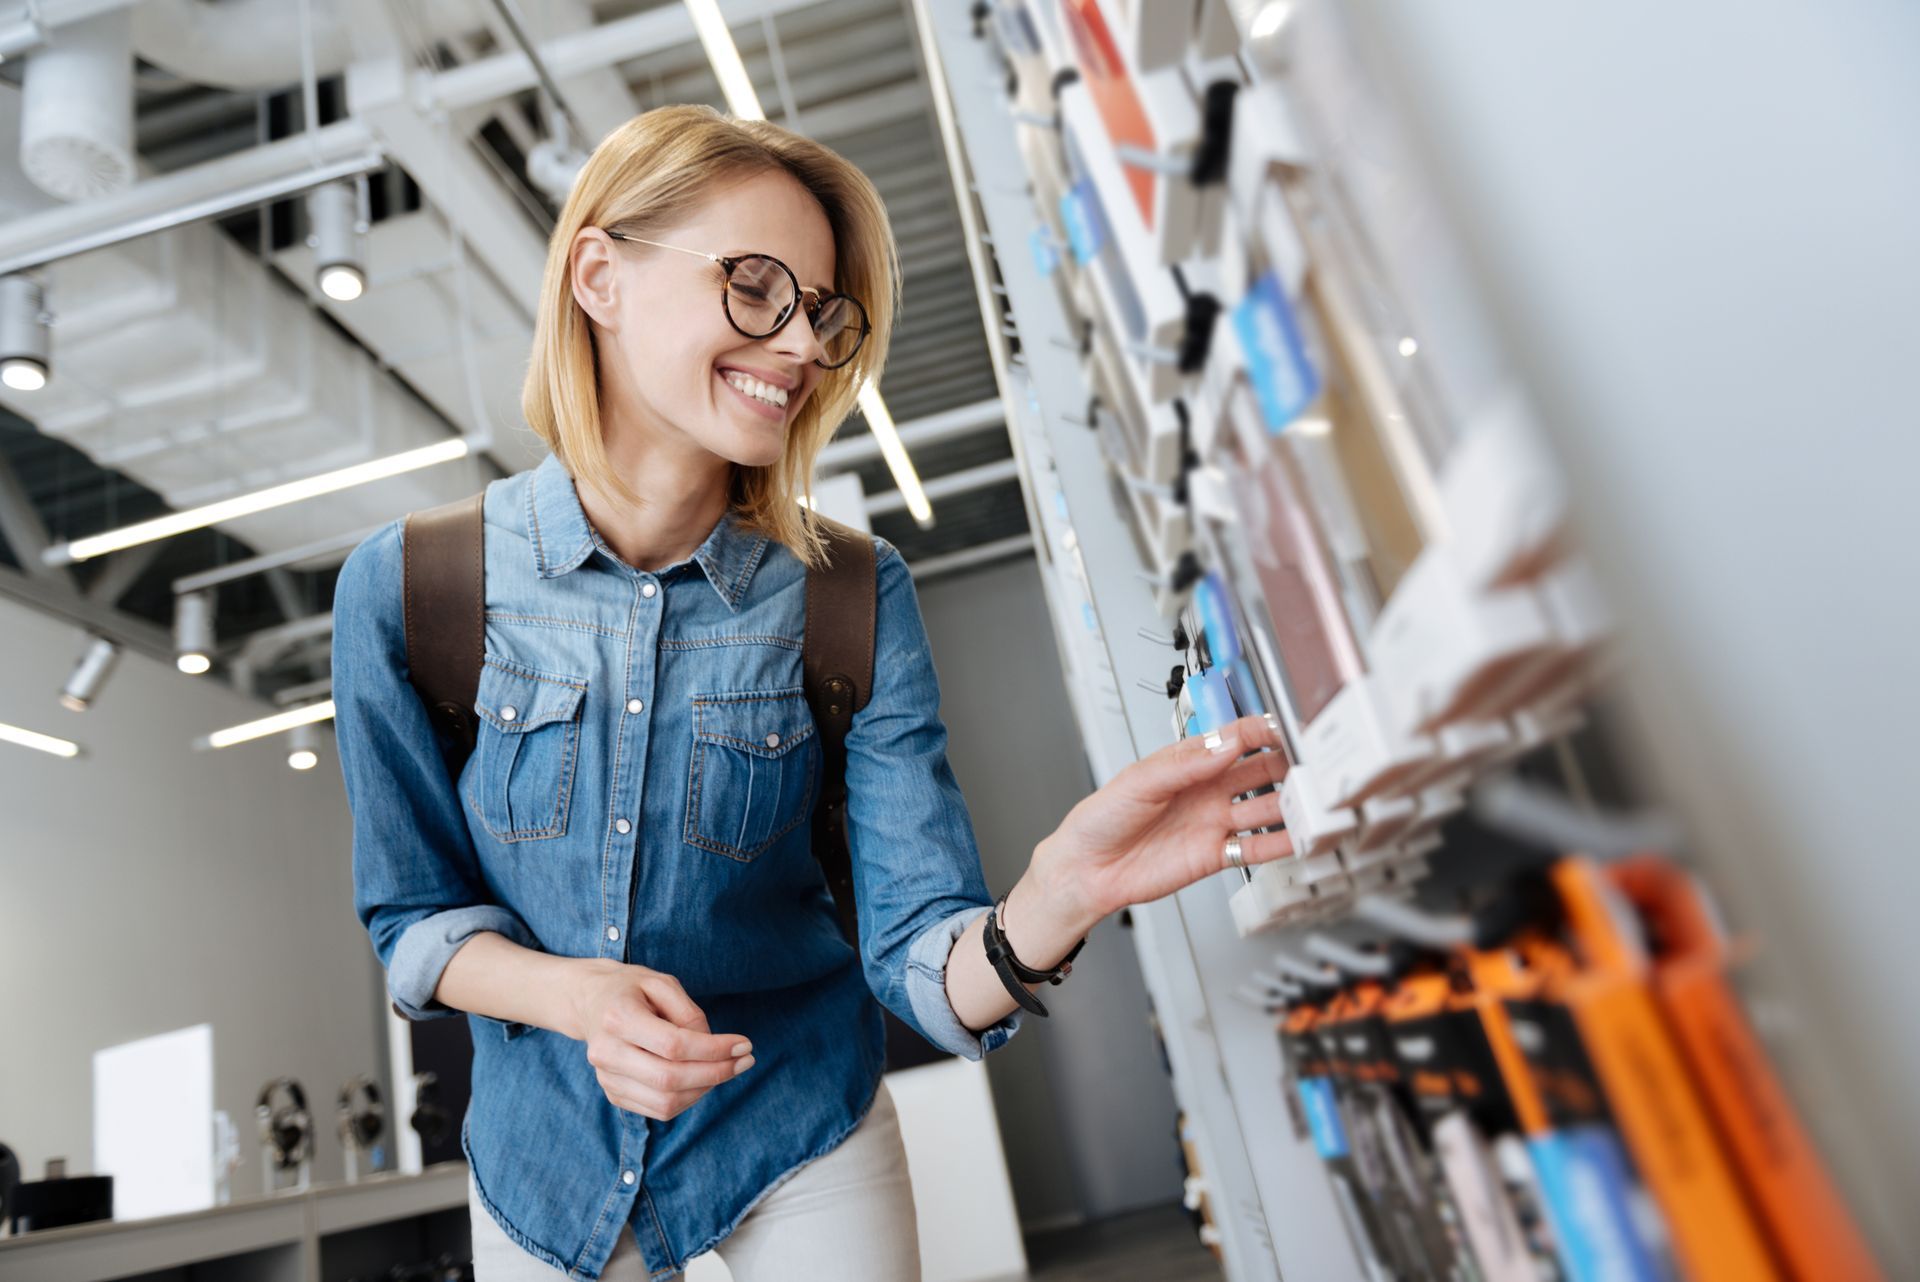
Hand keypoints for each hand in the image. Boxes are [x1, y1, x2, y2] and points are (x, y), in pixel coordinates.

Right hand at [568, 960, 755, 1121]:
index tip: (745, 1044)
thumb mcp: (662, 983)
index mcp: (618, 1017)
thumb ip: (689, 1013)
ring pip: (665, 1102)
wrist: (590, 1002)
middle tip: (745, 1061)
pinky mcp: (613, 1093)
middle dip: (716, 1073)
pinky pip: (658, 1109)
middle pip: (670, 1079)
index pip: (673, 1046)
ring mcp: (606, 1077)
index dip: (714, 1050)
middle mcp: (606, 1052)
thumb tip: (713, 1048)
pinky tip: (702, 1078)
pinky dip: (688, 1099)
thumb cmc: (632, 989)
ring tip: (726, 1068)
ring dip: (705, 1090)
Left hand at [1037, 713, 1293, 920]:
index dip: (1261, 731)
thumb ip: (1184, 764)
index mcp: (1188, 763)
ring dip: (1290, 803)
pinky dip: (1281, 843)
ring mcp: (1214, 822)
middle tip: (1312, 763)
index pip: (1235, 739)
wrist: (1087, 870)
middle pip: (1260, 771)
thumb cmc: (1101, 819)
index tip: (1285, 728)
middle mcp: (1207, 790)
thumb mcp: (1138, 781)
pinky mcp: (1216, 855)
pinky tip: (1300, 838)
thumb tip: (1224, 744)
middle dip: (1288, 764)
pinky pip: (1256, 847)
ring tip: (1313, 800)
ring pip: (1266, 808)